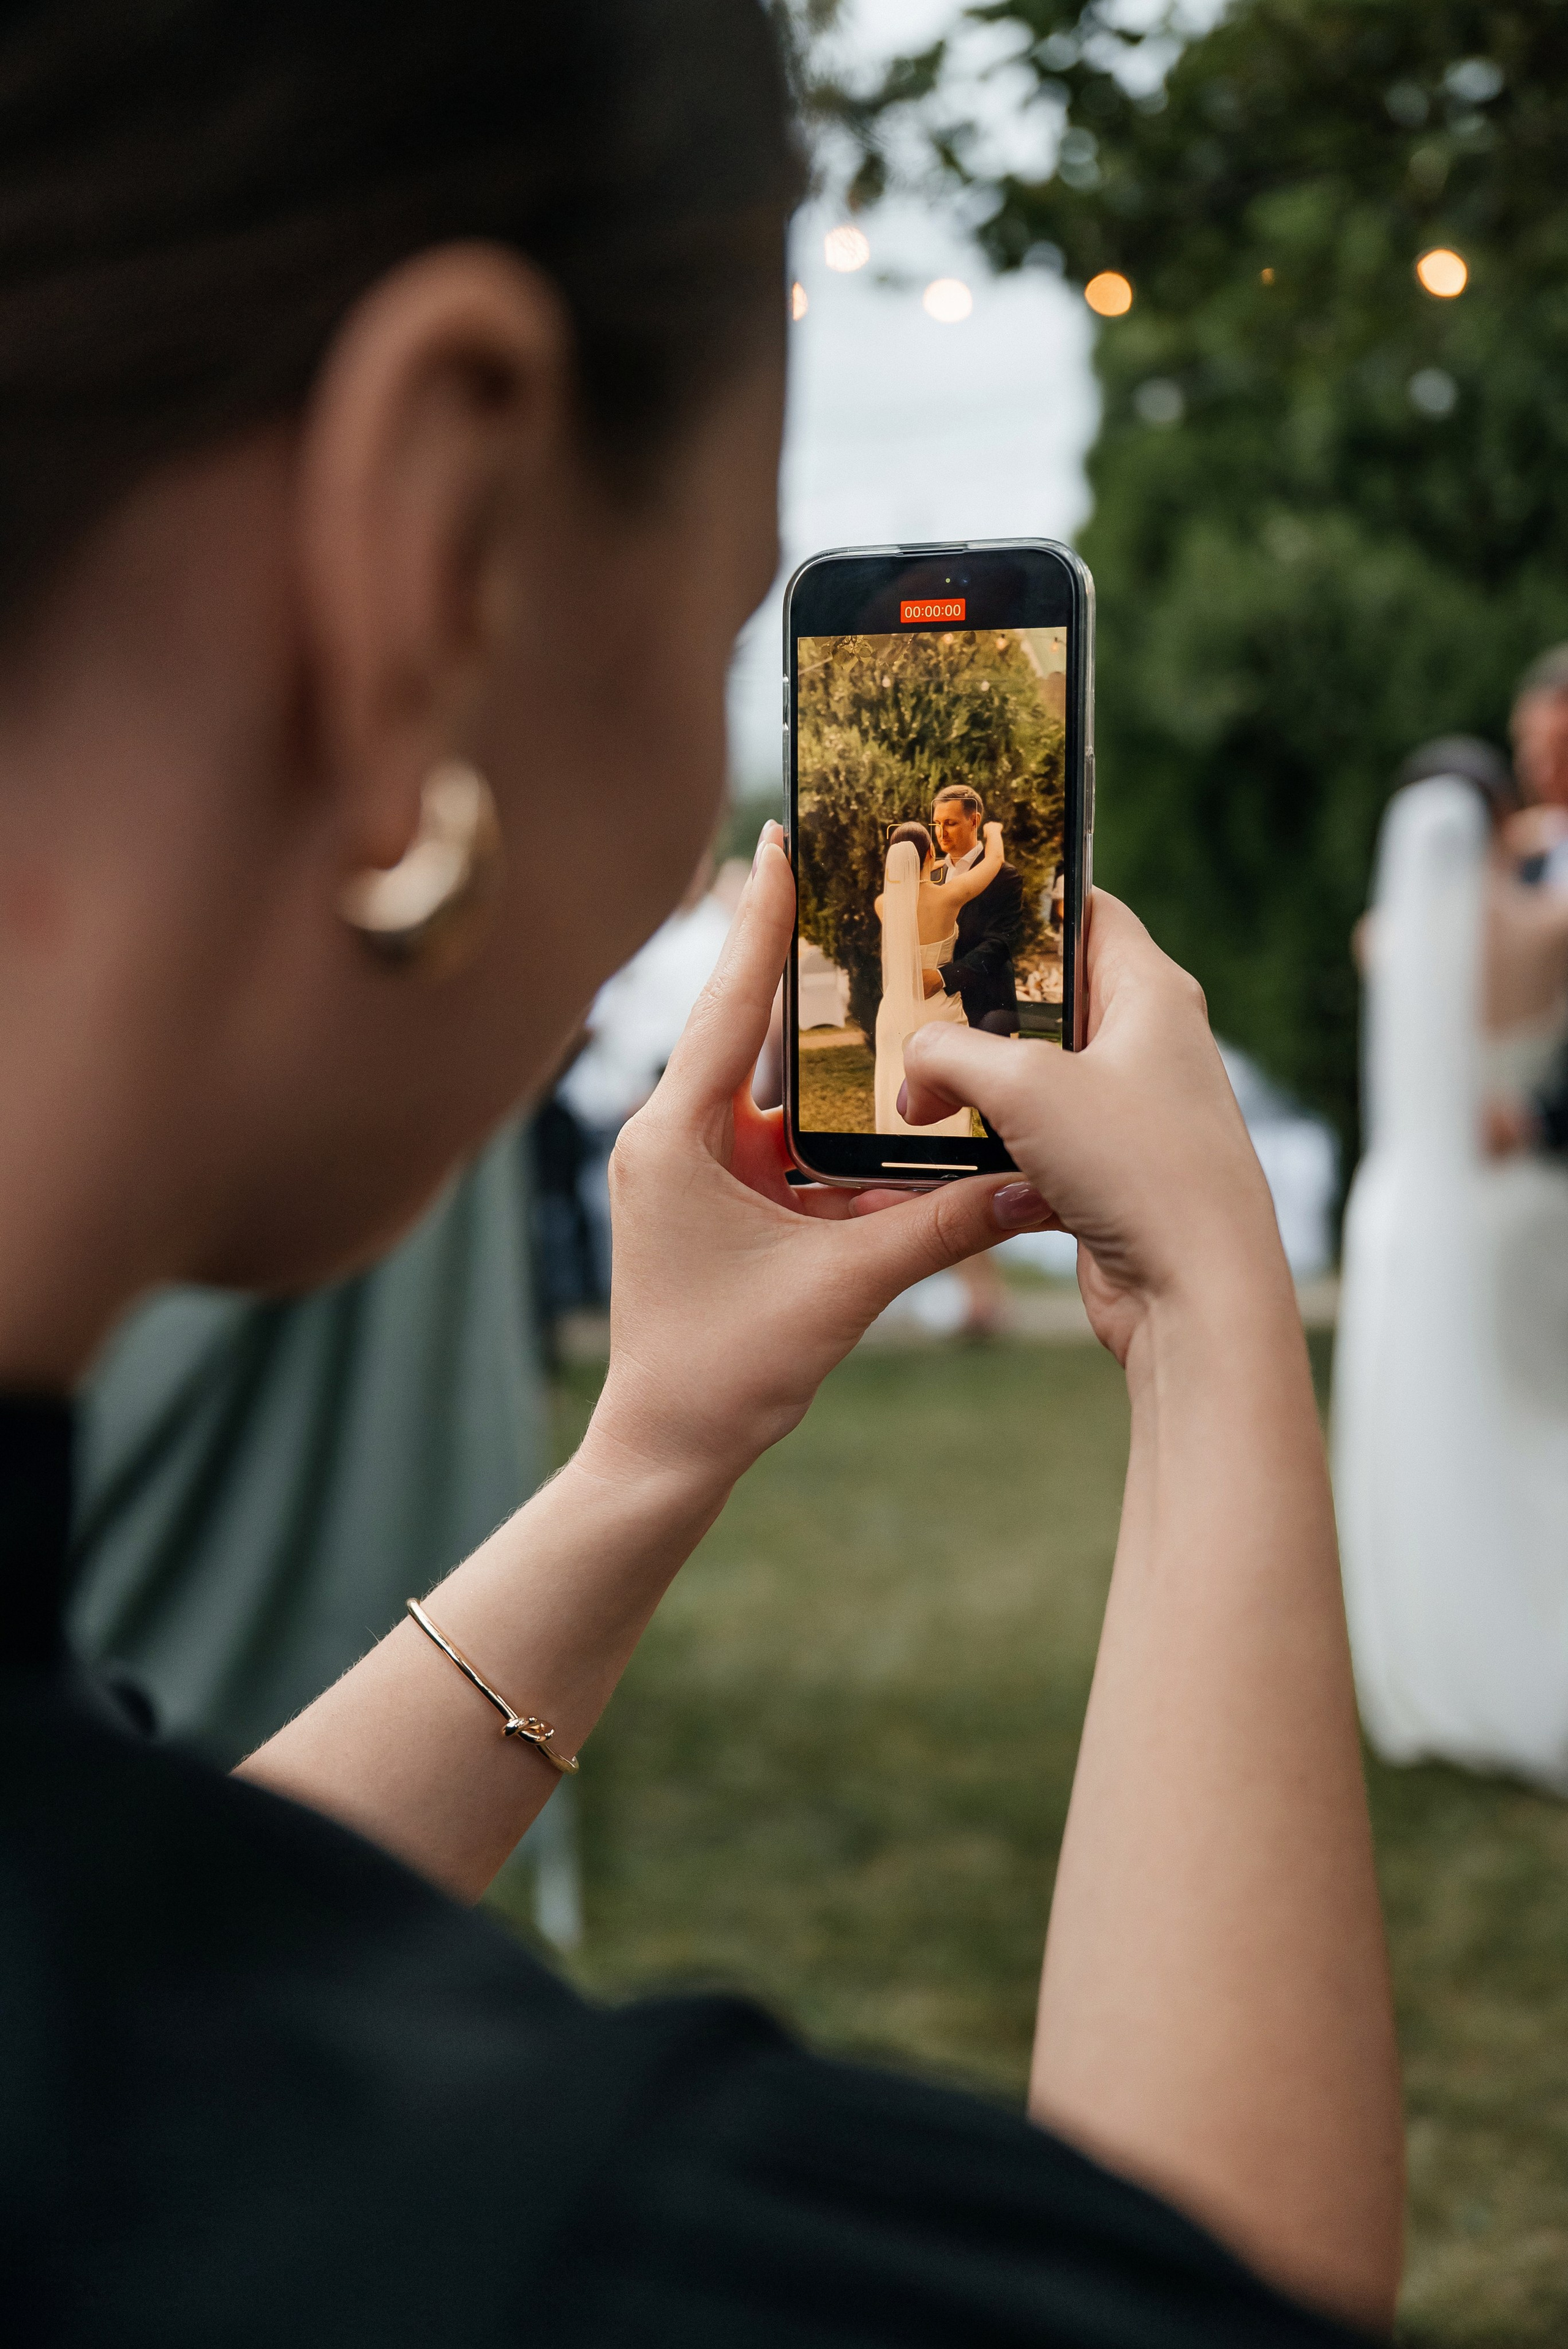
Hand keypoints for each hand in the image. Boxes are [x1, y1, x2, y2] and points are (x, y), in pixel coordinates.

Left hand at [590, 825, 1048, 1486]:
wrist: (669, 1452)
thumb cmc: (726, 1372)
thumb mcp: (841, 1289)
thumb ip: (937, 1229)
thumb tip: (1031, 1183)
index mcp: (675, 1137)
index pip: (727, 1006)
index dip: (759, 921)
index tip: (778, 839)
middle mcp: (675, 1137)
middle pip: (747, 1027)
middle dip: (798, 957)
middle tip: (842, 873)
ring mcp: (695, 1168)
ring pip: (770, 1084)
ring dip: (822, 1039)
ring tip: (877, 961)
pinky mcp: (719, 1200)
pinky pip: (780, 1139)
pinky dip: (828, 1115)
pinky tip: (882, 1081)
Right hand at [899, 893, 1284, 1364]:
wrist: (1195, 1294)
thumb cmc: (1141, 1169)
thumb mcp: (1025, 1086)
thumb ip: (950, 1054)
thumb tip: (914, 1072)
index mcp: (1150, 993)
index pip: (1085, 911)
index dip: (1022, 901)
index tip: (955, 902)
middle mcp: (1147, 1045)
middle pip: (1046, 999)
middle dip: (975, 1012)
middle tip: (909, 1012)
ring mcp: (1129, 1113)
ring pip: (1032, 1080)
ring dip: (974, 1092)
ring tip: (915, 1098)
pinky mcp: (1108, 1174)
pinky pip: (1033, 1145)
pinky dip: (989, 1153)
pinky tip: (940, 1165)